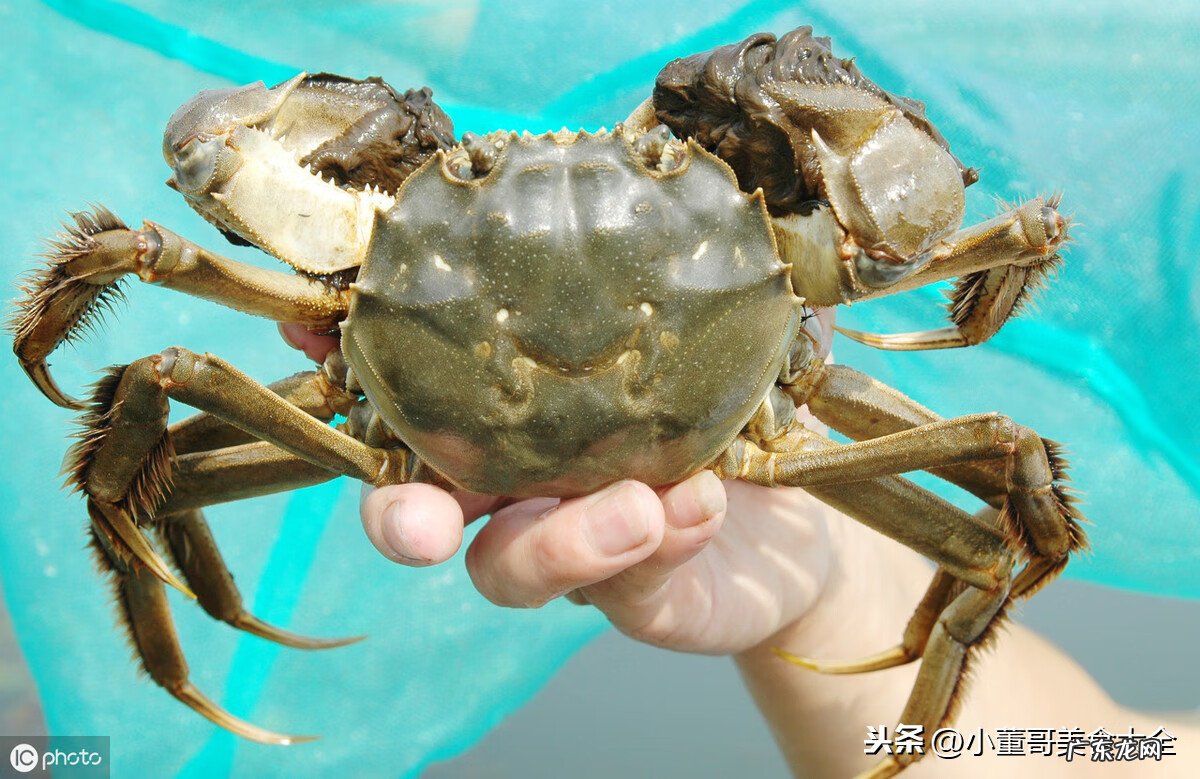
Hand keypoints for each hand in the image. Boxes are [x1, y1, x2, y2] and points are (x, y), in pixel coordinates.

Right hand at [278, 314, 845, 654]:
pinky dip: (661, 541)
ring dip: (558, 540)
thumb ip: (666, 269)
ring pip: (509, 568)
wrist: (806, 519)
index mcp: (507, 415)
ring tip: (637, 504)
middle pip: (416, 511)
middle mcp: (517, 486)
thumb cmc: (736, 404)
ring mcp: (570, 552)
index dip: (350, 367)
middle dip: (400, 518)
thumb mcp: (705, 324)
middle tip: (421, 524)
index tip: (313, 331)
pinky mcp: (637, 600)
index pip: (409, 393)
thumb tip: (643, 160)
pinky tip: (702, 503)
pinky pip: (628, 584)